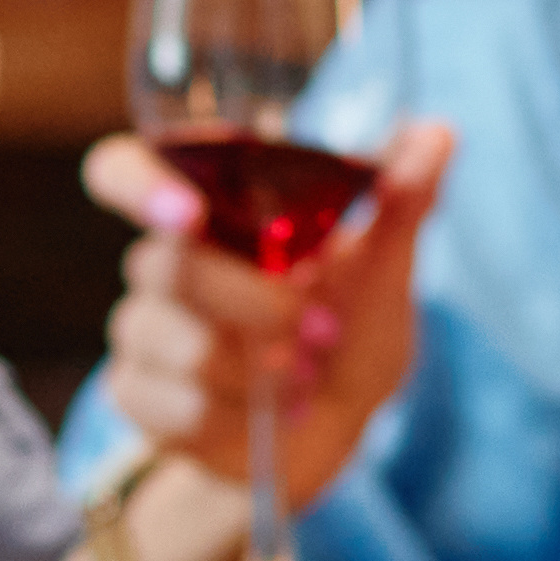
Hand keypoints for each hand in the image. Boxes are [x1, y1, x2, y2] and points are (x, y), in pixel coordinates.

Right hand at [79, 120, 454, 503]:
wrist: (339, 426)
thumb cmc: (352, 328)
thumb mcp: (386, 269)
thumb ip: (404, 200)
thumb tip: (438, 133)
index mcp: (208, 211)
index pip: (121, 170)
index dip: (135, 183)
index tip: (187, 211)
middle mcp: (163, 264)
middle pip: (165, 266)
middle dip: (255, 303)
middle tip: (318, 328)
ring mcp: (144, 332)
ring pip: (175, 343)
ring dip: (253, 369)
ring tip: (297, 375)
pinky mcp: (139, 397)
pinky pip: (173, 407)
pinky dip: (233, 418)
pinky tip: (261, 416)